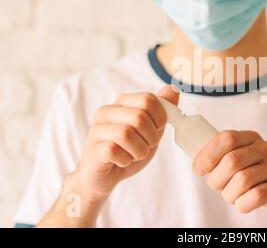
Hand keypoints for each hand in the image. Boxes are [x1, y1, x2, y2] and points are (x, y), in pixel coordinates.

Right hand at [74, 85, 178, 202]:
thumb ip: (163, 109)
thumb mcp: (151, 128)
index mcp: (122, 103)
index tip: (157, 130)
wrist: (104, 176)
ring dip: (139, 150)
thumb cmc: (128, 150)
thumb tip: (173, 88)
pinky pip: (114, 150)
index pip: (147, 98)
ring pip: (126, 133)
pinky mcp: (93, 148)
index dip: (160, 118)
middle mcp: (106, 111)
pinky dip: (126, 160)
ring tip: (135, 154)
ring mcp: (97, 130)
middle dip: (151, 137)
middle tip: (146, 146)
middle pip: (139, 116)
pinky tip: (122, 161)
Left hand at [192, 130, 266, 225]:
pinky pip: (255, 196)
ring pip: (241, 180)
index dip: (208, 154)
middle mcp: (266, 148)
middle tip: (219, 188)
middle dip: (217, 179)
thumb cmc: (264, 179)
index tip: (199, 169)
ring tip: (234, 197)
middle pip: (231, 161)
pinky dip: (243, 204)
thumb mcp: (247, 161)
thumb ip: (226, 157)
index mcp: (253, 139)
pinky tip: (245, 204)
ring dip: (230, 195)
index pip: (226, 138)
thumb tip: (199, 164)